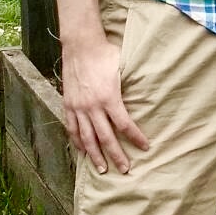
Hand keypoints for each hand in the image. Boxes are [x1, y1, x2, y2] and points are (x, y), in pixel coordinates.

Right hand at [59, 35, 150, 175]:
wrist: (81, 45)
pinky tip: (83, 152)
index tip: (145, 147)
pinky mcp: (68, 105)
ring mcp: (78, 107)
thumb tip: (147, 93)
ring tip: (103, 169)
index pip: (125, 125)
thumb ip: (131, 85)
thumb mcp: (123, 68)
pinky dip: (77, 141)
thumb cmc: (105, 54)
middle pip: (106, 137)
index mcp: (109, 98)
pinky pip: (72, 128)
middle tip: (125, 169)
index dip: (136, 138)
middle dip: (116, 155)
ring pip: (87, 138)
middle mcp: (92, 106)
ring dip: (95, 155)